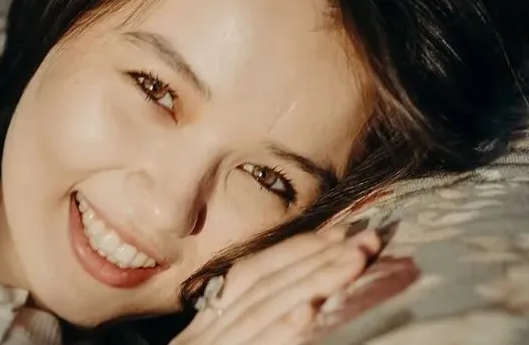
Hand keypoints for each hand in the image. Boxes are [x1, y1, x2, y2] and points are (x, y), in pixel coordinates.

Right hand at [170, 226, 381, 344]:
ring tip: (353, 263)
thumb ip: (244, 329)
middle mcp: (203, 339)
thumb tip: (296, 304)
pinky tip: (309, 314)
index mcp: (205, 330)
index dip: (295, 252)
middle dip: (316, 261)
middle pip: (263, 288)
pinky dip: (281, 334)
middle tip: (366, 241)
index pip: (252, 277)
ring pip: (262, 311)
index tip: (339, 234)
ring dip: (312, 283)